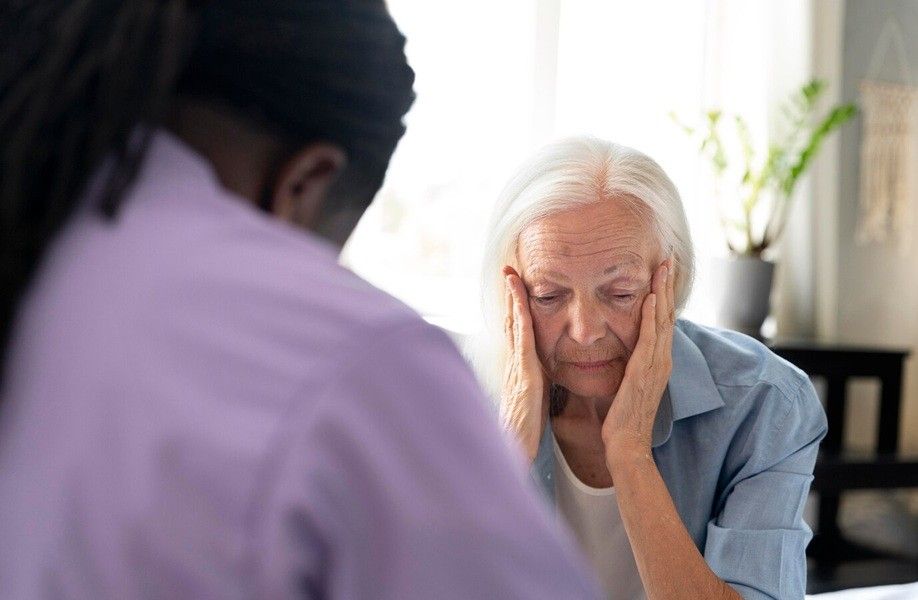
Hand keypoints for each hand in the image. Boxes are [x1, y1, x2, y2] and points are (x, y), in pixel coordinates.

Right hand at [500, 266, 548, 462]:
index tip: (517, 287)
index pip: (518, 332)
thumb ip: (536, 384)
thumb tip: (542, 375)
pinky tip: (521, 301)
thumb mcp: (533, 401)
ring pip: (514, 325)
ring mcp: (517, 367)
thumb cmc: (525, 431)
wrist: (516, 452)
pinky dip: (520, 317)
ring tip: (511, 275)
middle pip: (511, 322)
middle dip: (510, 296)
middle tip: (509, 270)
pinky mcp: (524, 375)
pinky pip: (522, 339)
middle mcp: (514, 364)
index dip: (516, 308)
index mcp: (520, 369)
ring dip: (512, 299)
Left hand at [601, 258, 674, 455]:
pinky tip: (651, 298)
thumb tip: (624, 350)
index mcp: (658, 361)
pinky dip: (652, 317)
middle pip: (668, 314)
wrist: (627, 444)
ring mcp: (656, 365)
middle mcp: (662, 360)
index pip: (663, 321)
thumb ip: (630, 364)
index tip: (661, 272)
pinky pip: (650, 339)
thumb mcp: (629, 383)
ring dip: (663, 292)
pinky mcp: (644, 372)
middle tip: (667, 259)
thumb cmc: (623, 418)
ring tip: (662, 268)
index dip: (664, 295)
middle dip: (667, 286)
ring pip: (663, 321)